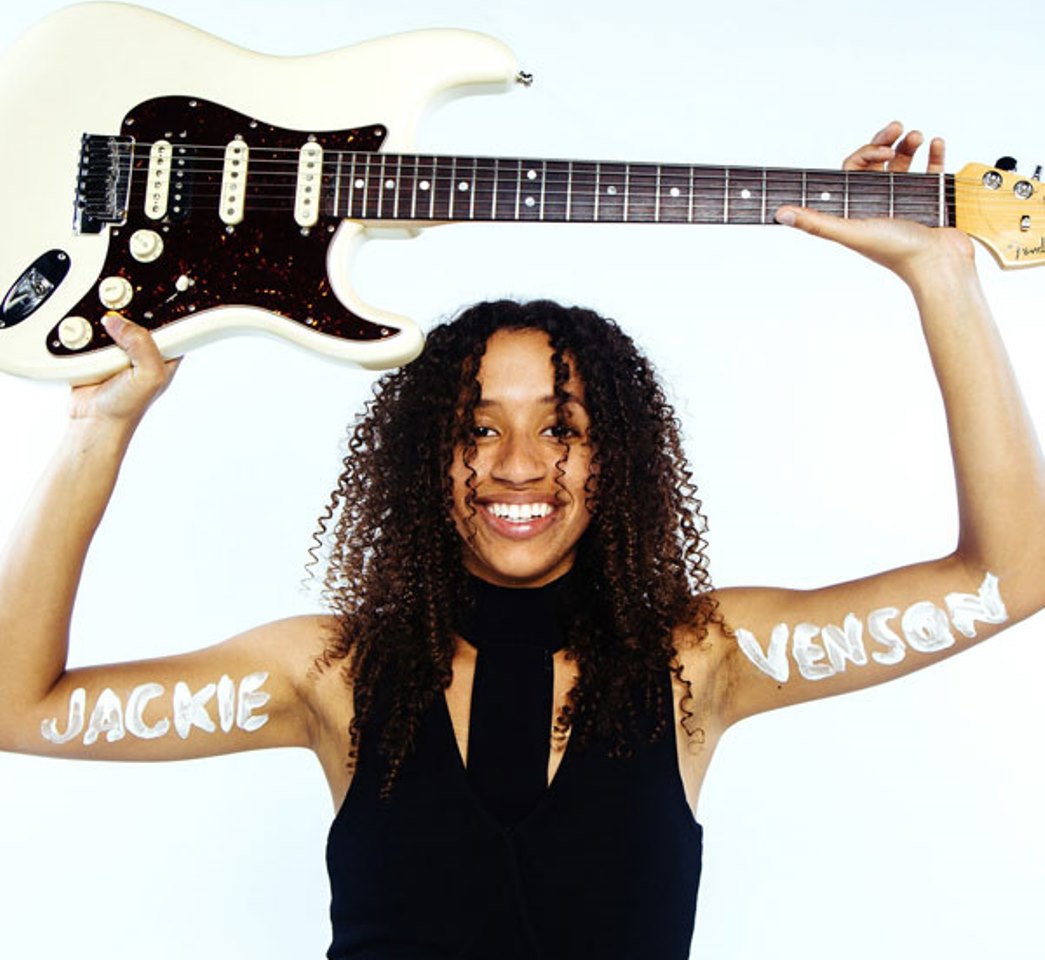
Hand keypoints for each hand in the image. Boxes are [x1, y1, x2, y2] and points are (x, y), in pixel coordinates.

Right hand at [67, 315, 179, 425]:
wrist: (93, 420)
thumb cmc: (127, 407)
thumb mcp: (149, 376)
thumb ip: (142, 345)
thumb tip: (118, 322)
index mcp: (165, 354)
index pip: (171, 323)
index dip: (161, 312)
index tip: (148, 304)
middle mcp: (145, 349)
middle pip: (138, 317)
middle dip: (127, 316)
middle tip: (117, 325)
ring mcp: (121, 348)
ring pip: (114, 322)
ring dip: (103, 326)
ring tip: (102, 344)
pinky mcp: (98, 350)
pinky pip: (92, 331)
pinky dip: (87, 333)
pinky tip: (89, 343)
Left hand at [774, 120, 968, 284]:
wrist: (939, 264)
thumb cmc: (896, 252)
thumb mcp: (851, 233)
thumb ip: (816, 223)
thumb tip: (781, 214)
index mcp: (860, 208)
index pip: (854, 171)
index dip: (864, 154)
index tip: (881, 150)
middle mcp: (881, 203)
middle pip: (878, 163)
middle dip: (886, 142)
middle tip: (897, 127)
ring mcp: (907, 201)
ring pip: (904, 164)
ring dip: (909, 145)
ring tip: (917, 136)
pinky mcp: (932, 200)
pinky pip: (931, 171)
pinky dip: (934, 155)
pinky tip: (937, 143)